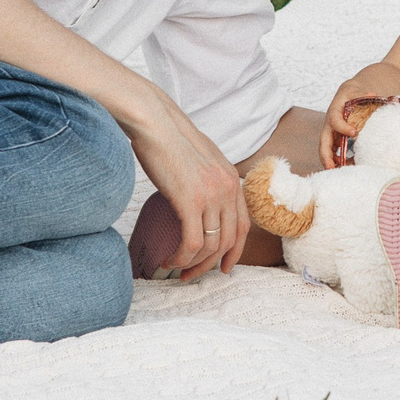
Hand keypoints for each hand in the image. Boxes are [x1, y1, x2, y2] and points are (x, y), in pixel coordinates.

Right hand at [121, 90, 248, 277]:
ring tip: (176, 269)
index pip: (243, 226)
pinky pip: (192, 242)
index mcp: (232, 180)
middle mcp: (227, 189)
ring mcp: (211, 195)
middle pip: (228, 241)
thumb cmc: (171, 139)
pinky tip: (169, 260)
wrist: (156, 124)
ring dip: (193, 264)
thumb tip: (203, 202)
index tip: (223, 266)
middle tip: (192, 275)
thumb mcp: (202, 160)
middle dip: (210, 264)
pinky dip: (181, 257)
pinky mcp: (190, 200)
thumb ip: (210, 180)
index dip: (234, 250)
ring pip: (210, 245)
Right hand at [320, 70, 399, 167]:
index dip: (342, 127)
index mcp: (334, 111)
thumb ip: (363, 94)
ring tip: (340, 172)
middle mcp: (329, 125)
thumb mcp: (357, 90)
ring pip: (326, 150)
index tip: (354, 132)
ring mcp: (331, 134)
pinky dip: (338, 161)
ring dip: (331, 161)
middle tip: (332, 167)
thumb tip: (373, 94)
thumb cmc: (353, 93)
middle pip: (324, 142)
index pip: (335, 121)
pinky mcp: (336, 139)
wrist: (349, 94)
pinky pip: (334, 152)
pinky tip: (348, 167)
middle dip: (326, 155)